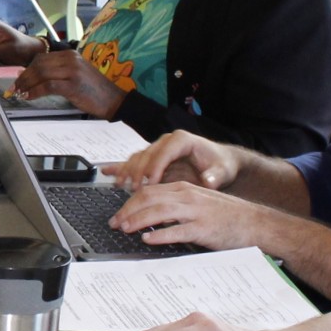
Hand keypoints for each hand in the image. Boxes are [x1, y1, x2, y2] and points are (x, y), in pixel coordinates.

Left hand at [10, 46, 127, 117]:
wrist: (114, 100)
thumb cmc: (94, 90)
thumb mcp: (76, 75)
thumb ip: (57, 72)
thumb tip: (32, 74)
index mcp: (71, 55)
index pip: (42, 58)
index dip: (27, 69)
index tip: (18, 78)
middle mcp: (71, 59)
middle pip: (39, 64)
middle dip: (24, 76)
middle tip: (14, 87)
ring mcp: (72, 71)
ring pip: (41, 73)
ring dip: (27, 84)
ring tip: (19, 92)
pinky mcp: (73, 84)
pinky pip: (48, 86)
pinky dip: (35, 91)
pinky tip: (29, 96)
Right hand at [107, 130, 235, 190]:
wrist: (219, 162)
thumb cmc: (221, 165)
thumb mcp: (222, 170)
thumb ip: (215, 176)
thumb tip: (209, 180)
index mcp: (181, 140)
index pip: (163, 152)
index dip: (155, 167)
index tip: (150, 183)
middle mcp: (166, 142)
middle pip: (146, 155)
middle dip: (139, 172)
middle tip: (135, 190)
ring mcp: (157, 150)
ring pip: (137, 158)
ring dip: (127, 172)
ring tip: (121, 186)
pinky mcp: (153, 159)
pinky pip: (133, 162)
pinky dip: (121, 168)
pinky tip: (107, 173)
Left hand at [111, 179, 267, 250]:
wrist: (256, 223)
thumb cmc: (227, 215)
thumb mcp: (198, 202)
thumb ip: (176, 205)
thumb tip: (150, 214)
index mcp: (184, 188)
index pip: (149, 190)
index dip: (129, 202)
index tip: (117, 215)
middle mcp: (188, 196)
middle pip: (149, 198)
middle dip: (127, 211)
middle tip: (114, 223)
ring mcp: (196, 212)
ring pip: (159, 212)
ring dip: (138, 220)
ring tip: (125, 229)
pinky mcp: (204, 229)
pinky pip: (178, 231)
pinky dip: (160, 234)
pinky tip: (148, 238)